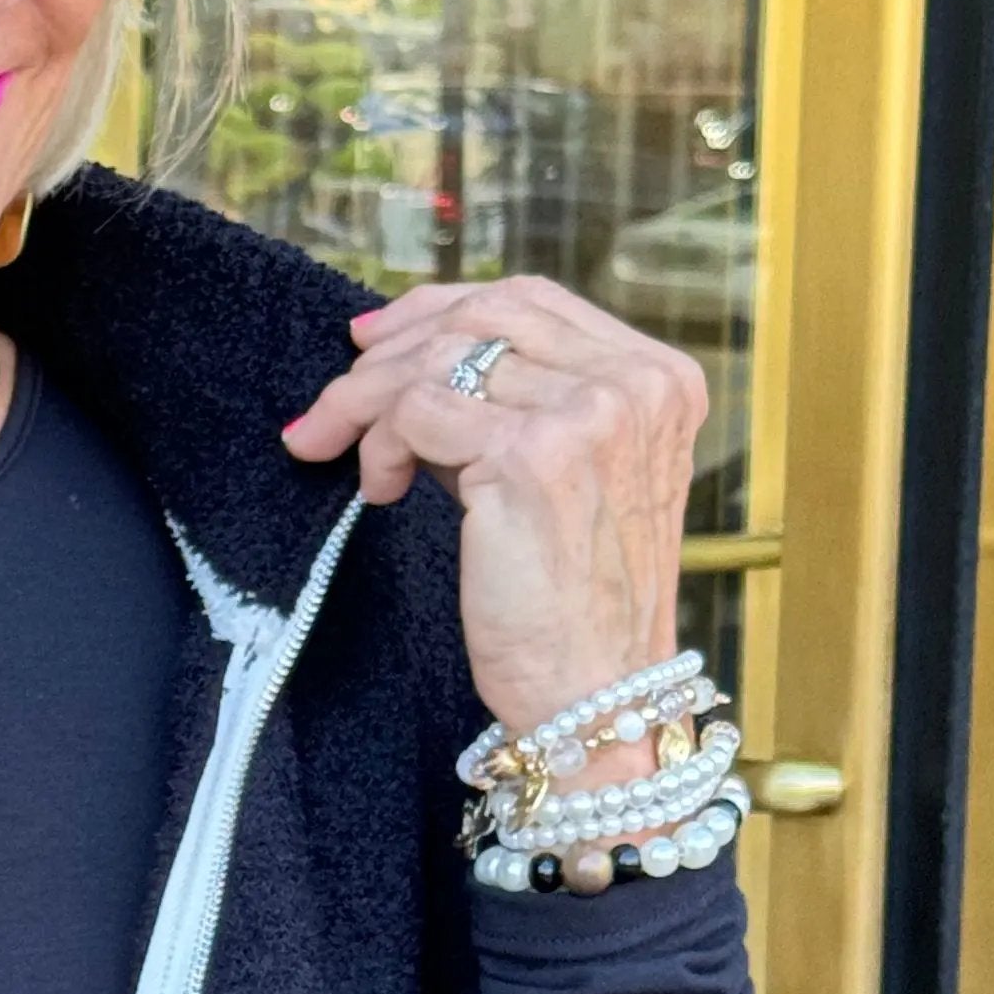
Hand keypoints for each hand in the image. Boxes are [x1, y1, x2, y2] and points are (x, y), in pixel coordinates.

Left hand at [279, 275, 703, 742]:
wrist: (594, 694)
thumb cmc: (571, 601)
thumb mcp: (565, 476)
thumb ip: (516, 405)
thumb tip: (404, 351)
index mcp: (660, 380)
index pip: (531, 299)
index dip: (440, 308)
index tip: (376, 341)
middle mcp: (637, 385)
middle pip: (480, 316)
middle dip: (388, 356)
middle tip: (333, 407)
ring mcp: (590, 414)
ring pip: (438, 361)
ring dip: (368, 406)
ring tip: (350, 459)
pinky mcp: (532, 455)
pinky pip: (416, 413)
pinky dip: (380, 447)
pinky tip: (382, 492)